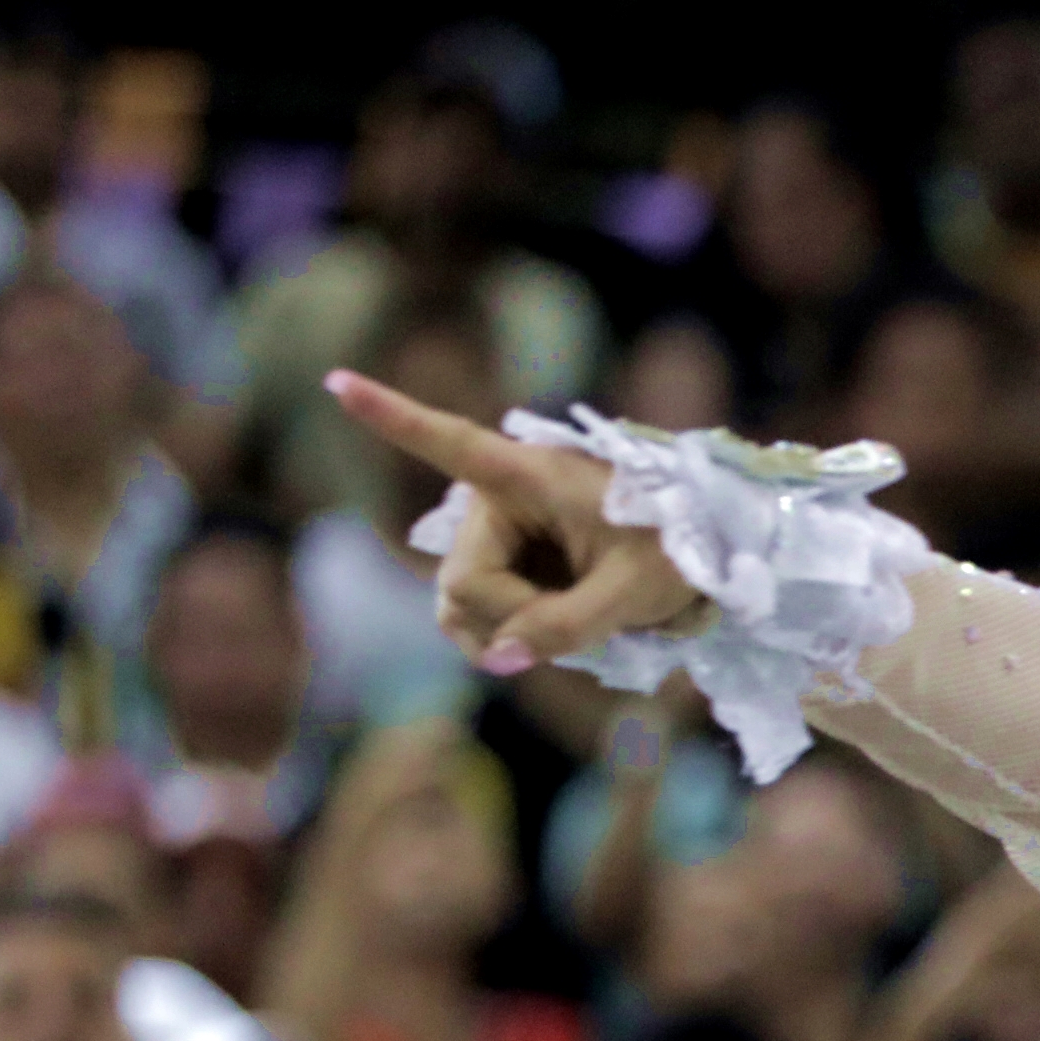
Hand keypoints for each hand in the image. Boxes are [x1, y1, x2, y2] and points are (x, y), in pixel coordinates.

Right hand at [324, 371, 700, 674]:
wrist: (703, 556)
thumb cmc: (676, 550)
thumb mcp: (634, 591)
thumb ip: (566, 628)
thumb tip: (496, 660)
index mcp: (530, 477)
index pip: (451, 443)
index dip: (390, 417)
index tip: (336, 380)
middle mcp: (499, 501)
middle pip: (464, 582)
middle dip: (511, 618)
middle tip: (577, 626)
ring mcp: (496, 537)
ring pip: (461, 606)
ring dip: (504, 632)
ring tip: (566, 630)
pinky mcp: (502, 568)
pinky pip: (475, 617)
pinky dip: (506, 637)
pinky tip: (547, 632)